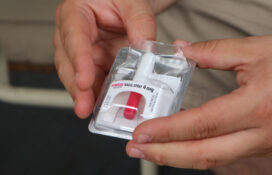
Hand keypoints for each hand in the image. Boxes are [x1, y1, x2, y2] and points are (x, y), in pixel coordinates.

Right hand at [53, 0, 155, 117]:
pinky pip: (93, 81)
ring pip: (78, 76)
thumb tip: (145, 49)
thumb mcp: (133, 2)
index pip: (74, 38)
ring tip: (95, 112)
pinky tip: (105, 105)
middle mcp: (73, 36)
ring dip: (86, 96)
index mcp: (75, 14)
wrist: (122, 3)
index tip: (84, 81)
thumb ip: (140, 23)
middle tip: (86, 106)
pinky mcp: (94, 63)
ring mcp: (83, 52)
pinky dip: (98, 94)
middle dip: (77, 88)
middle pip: (69, 63)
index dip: (79, 61)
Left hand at [126, 32, 271, 168]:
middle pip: (202, 154)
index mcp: (258, 107)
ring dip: (176, 156)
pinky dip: (194, 151)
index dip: (167, 130)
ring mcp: (261, 144)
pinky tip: (178, 143)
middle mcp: (259, 134)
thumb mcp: (256, 50)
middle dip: (164, 154)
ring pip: (211, 159)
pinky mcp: (261, 144)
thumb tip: (182, 50)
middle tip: (134, 149)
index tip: (141, 132)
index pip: (201, 124)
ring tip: (150, 149)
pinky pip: (221, 154)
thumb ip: (213, 51)